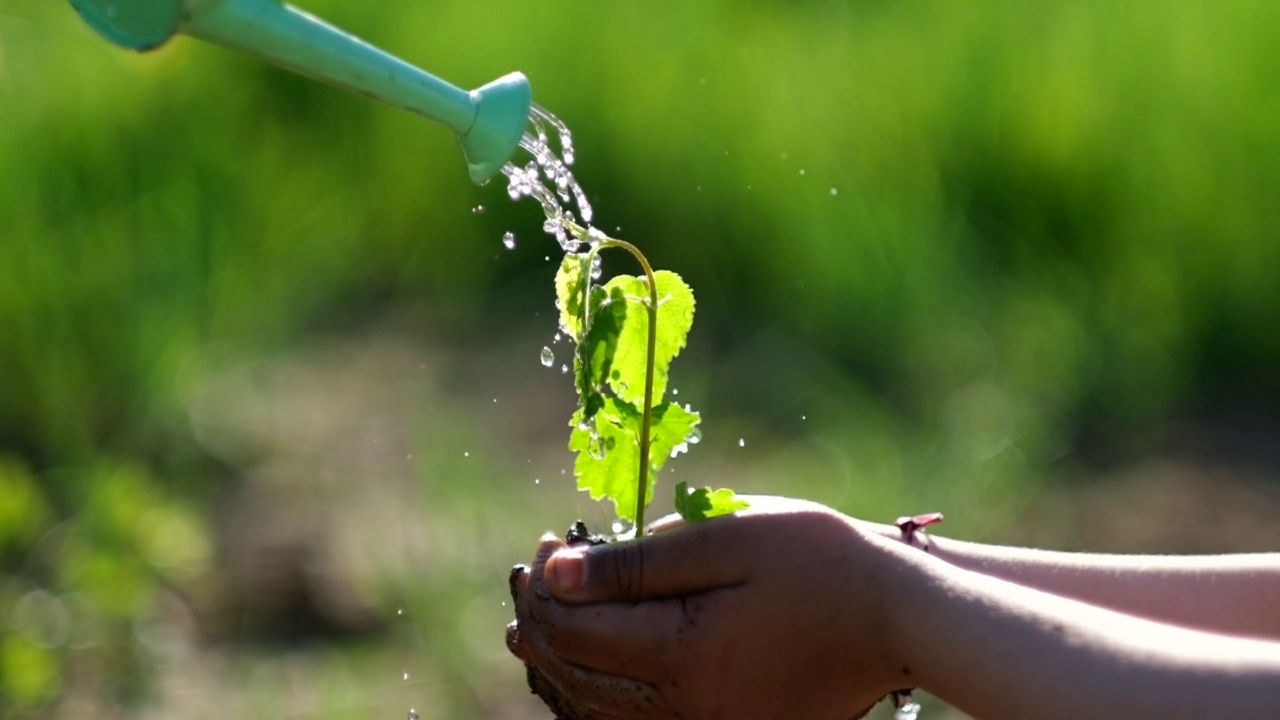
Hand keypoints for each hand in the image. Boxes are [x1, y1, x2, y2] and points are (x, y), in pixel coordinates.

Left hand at [507, 497, 919, 719]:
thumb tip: (557, 572)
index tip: (543, 542)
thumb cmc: (820, 561)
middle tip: (528, 580)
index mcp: (688, 651)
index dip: (547, 585)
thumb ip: (638, 562)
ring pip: (598, 710)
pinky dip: (595, 696)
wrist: (898, 618)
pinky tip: (583, 667)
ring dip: (559, 665)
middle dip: (543, 625)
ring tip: (534, 627)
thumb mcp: (728, 539)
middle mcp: (689, 706)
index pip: (579, 626)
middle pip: (579, 674)